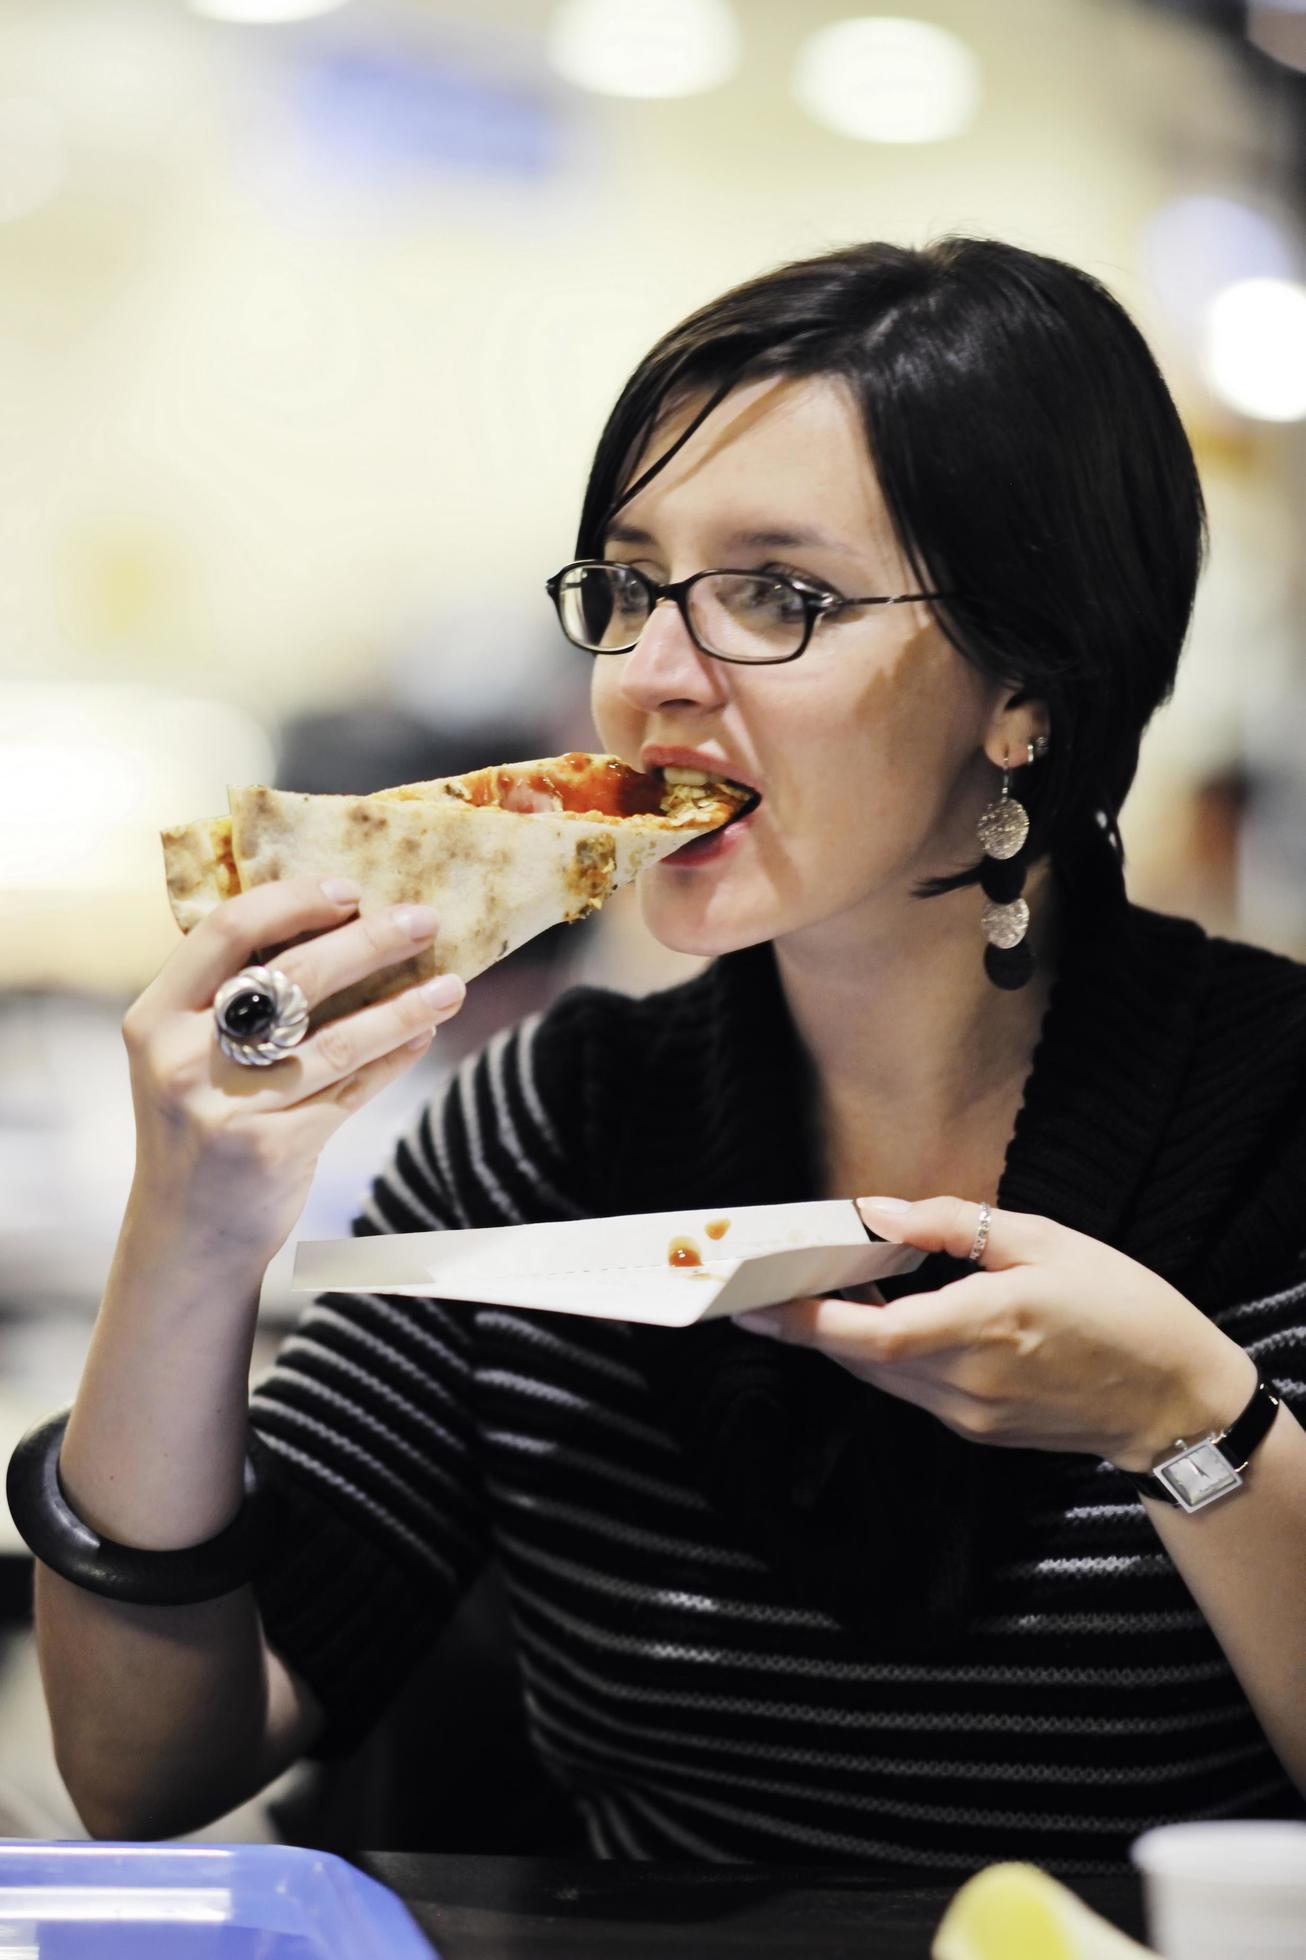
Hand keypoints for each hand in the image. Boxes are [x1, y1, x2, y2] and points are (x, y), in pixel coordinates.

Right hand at [121, 877, 465, 1264]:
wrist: (184, 1237)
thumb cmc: (198, 1123)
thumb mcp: (183, 1055)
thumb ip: (230, 997)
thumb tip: (331, 924)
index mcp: (155, 1018)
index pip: (226, 932)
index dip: (294, 901)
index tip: (351, 889)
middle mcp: (185, 1059)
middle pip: (293, 977)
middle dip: (369, 941)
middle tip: (423, 920)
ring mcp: (229, 1107)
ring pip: (338, 1039)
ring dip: (404, 1006)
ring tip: (453, 984)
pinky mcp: (274, 1149)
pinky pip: (351, 1090)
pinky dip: (394, 1058)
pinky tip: (425, 1032)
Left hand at [735, 1196, 1255, 1471]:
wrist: (1175, 1400)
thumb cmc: (1122, 1307)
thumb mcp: (1046, 1240)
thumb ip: (954, 1226)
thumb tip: (878, 1211)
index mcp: (988, 1327)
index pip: (875, 1334)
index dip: (807, 1322)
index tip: (755, 1301)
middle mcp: (970, 1383)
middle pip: (860, 1358)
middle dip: (808, 1322)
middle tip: (770, 1279)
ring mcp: (971, 1415)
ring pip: (879, 1376)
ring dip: (843, 1337)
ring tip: (822, 1287)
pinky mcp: (976, 1430)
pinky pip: (908, 1390)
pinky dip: (883, 1353)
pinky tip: (882, 1315)